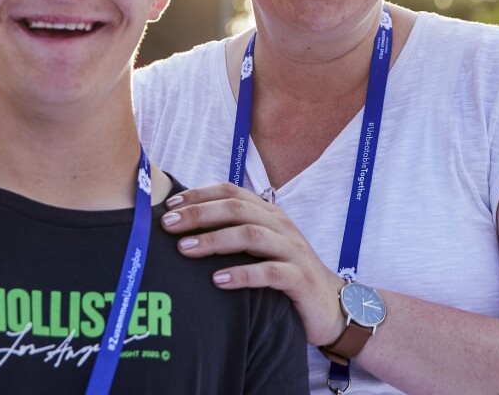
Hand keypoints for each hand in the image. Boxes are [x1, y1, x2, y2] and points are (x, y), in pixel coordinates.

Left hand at [160, 182, 345, 345]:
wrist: (329, 306)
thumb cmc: (284, 273)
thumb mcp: (260, 247)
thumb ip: (232, 232)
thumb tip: (185, 227)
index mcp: (268, 213)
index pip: (230, 192)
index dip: (199, 194)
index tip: (168, 205)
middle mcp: (280, 225)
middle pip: (236, 209)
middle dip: (199, 214)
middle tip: (168, 225)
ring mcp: (292, 250)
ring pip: (251, 235)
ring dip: (215, 240)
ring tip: (186, 248)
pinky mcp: (300, 278)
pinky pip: (269, 272)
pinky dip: (242, 274)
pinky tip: (218, 280)